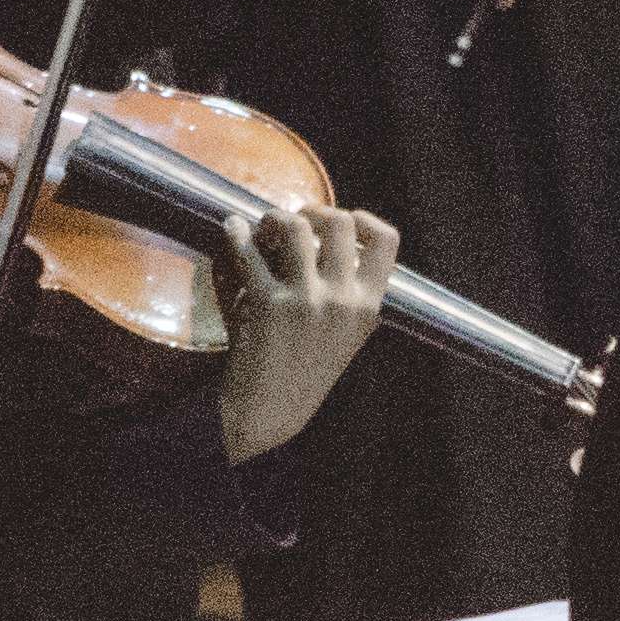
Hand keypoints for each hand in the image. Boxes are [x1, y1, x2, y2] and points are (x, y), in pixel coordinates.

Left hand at [211, 198, 399, 464]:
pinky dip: (236, 233)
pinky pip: (249, 251)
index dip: (365, 220)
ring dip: (274, 218)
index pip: (387, 242)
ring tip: (263, 228)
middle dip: (313, 210)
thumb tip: (335, 243)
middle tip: (296, 220)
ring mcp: (305, 300)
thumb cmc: (305, 369)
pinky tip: (232, 229)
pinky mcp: (267, 304)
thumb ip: (350, 294)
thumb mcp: (346, 334)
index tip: (344, 220)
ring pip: (296, 227)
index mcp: (367, 306)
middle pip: (339, 222)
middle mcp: (342, 299)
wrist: (270, 409)